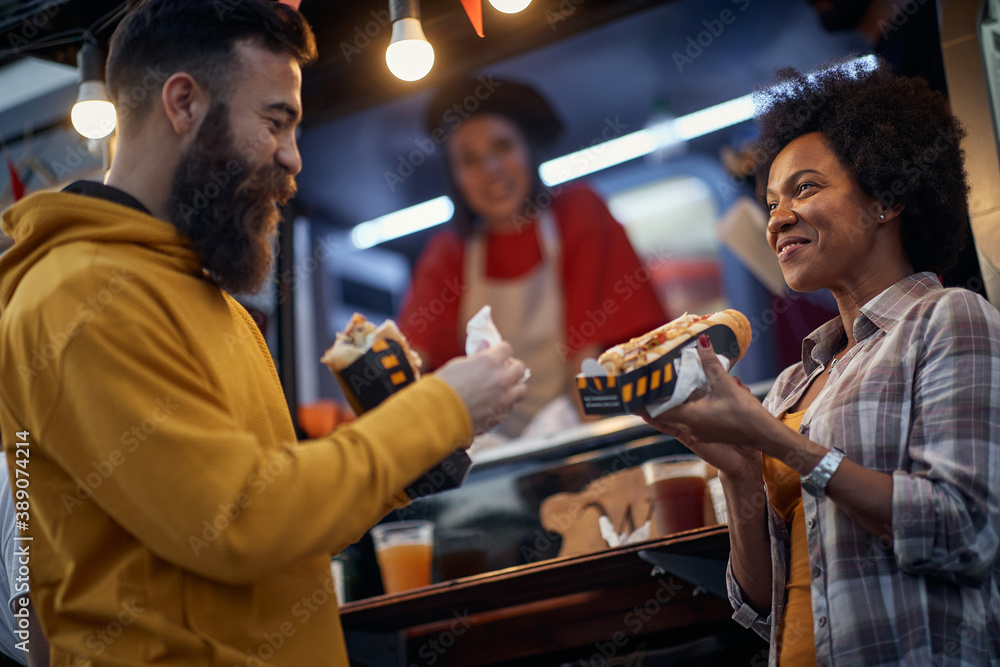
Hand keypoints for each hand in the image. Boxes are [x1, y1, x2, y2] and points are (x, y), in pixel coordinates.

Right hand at [435, 342, 527, 434]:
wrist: (436, 415)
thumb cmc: (443, 387)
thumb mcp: (459, 365)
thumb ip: (478, 361)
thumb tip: (486, 359)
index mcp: (489, 362)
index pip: (507, 348)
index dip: (501, 351)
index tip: (497, 354)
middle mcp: (501, 379)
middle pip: (520, 368)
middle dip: (512, 368)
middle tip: (503, 371)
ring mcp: (504, 399)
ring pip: (522, 389)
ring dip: (514, 387)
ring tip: (503, 389)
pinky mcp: (501, 416)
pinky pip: (510, 407)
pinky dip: (504, 404)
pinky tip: (492, 405)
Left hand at [640, 335, 770, 477]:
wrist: (766, 438)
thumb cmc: (746, 416)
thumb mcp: (726, 385)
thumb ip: (711, 363)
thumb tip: (701, 341)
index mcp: (689, 418)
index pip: (657, 410)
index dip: (643, 402)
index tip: (630, 395)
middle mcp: (690, 428)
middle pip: (666, 411)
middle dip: (657, 399)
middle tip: (647, 384)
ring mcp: (700, 432)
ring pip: (679, 415)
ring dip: (673, 403)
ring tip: (665, 387)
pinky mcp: (710, 432)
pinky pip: (692, 418)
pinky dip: (687, 407)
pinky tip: (692, 395)